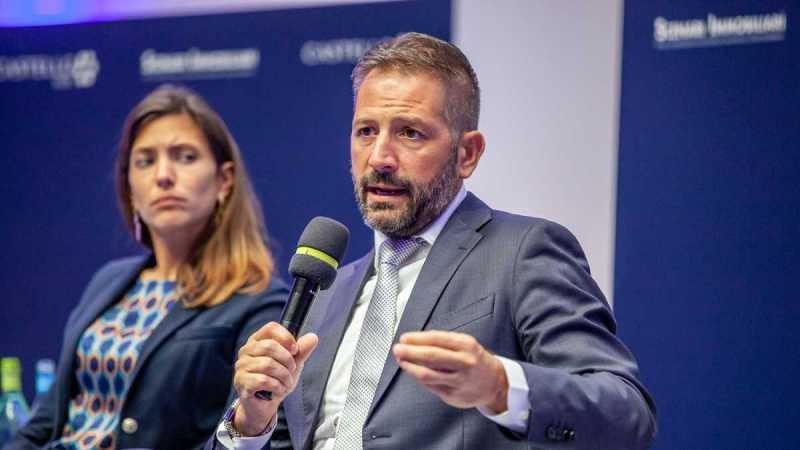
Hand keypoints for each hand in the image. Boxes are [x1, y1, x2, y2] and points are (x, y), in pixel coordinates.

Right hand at [233, 321, 317, 435]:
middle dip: (287, 360)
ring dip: (284, 376)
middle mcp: (246, 351)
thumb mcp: (293, 363)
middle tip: (292, 371)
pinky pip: (263, 380)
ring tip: (287, 383)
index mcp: (258, 341)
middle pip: (270, 346)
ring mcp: (241, 366)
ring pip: (268, 364)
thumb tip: (313, 337)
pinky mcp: (242, 382)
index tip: (295, 350)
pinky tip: (278, 390)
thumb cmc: (277, 380)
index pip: (271, 328)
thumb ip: (302, 350)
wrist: (265, 405)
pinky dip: (277, 386)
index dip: (286, 337)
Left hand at [392, 330, 508, 412]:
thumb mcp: (464, 344)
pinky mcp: (453, 395)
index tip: (404, 338)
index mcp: (466, 345)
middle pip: (431, 356)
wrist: (494, 383)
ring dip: (410, 367)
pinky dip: (419, 377)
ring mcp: (458, 381)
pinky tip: (413, 371)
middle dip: (410, 352)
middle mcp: (464, 362)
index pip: (436, 339)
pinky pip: (430, 385)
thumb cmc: (474, 359)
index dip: (417, 339)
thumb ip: (442, 341)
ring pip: (427, 374)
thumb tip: (414, 341)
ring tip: (401, 361)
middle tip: (397, 349)